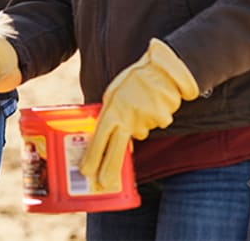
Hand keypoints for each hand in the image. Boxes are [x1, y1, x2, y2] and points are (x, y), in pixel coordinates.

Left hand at [80, 38, 198, 190]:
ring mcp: (146, 119)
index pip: (100, 137)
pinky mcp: (163, 119)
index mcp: (112, 109)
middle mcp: (128, 117)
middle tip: (104, 182)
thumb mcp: (114, 94)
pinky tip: (153, 102)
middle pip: (117, 148)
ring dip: (140, 124)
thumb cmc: (134, 80)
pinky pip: (156, 124)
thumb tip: (114, 138)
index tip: (86, 171)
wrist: (163, 67)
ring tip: (140, 104)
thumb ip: (111, 115)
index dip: (93, 156)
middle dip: (110, 167)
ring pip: (140, 132)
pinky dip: (154, 118)